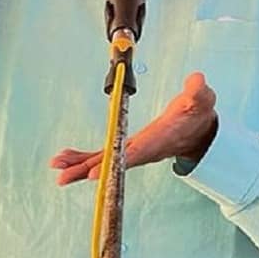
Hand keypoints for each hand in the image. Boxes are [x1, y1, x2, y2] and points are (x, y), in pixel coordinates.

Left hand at [51, 72, 218, 185]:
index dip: (112, 163)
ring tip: (57, 166)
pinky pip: (104, 155)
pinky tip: (68, 157)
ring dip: (80, 165)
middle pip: (111, 163)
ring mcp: (133, 151)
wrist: (199, 129)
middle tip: (62, 176)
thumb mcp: (200, 99)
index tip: (93, 173)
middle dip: (86, 169)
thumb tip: (197, 81)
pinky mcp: (129, 147)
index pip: (131, 154)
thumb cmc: (197, 114)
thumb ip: (198, 92)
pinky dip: (86, 157)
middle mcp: (142, 150)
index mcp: (156, 141)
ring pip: (104, 161)